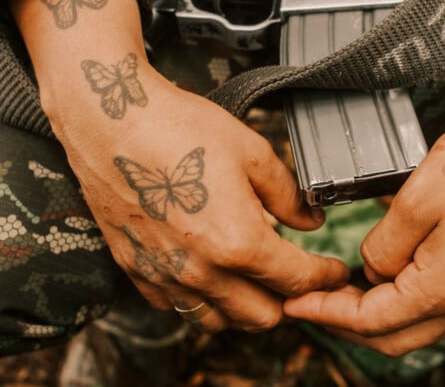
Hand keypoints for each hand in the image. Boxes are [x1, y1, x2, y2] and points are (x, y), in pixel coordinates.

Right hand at [9, 0, 349, 331]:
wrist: (110, 121)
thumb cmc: (180, 129)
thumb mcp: (252, 152)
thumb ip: (288, 195)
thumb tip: (311, 221)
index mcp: (238, 242)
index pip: (297, 281)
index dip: (326, 277)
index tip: (334, 271)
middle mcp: (202, 271)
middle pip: (262, 317)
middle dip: (289, 299)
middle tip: (295, 274)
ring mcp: (165, 276)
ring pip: (218, 322)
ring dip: (244, 306)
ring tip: (253, 277)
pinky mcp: (135, 270)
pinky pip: (175, 307)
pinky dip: (199, 299)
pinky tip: (207, 271)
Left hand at [284, 39, 444, 355]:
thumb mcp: (418, 198)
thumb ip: (385, 246)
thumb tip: (370, 270)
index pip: (374, 321)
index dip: (327, 314)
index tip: (295, 304)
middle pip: (396, 336)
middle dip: (347, 322)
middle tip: (313, 300)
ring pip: (418, 325)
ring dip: (376, 314)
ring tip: (342, 289)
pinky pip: (440, 306)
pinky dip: (404, 301)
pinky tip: (385, 276)